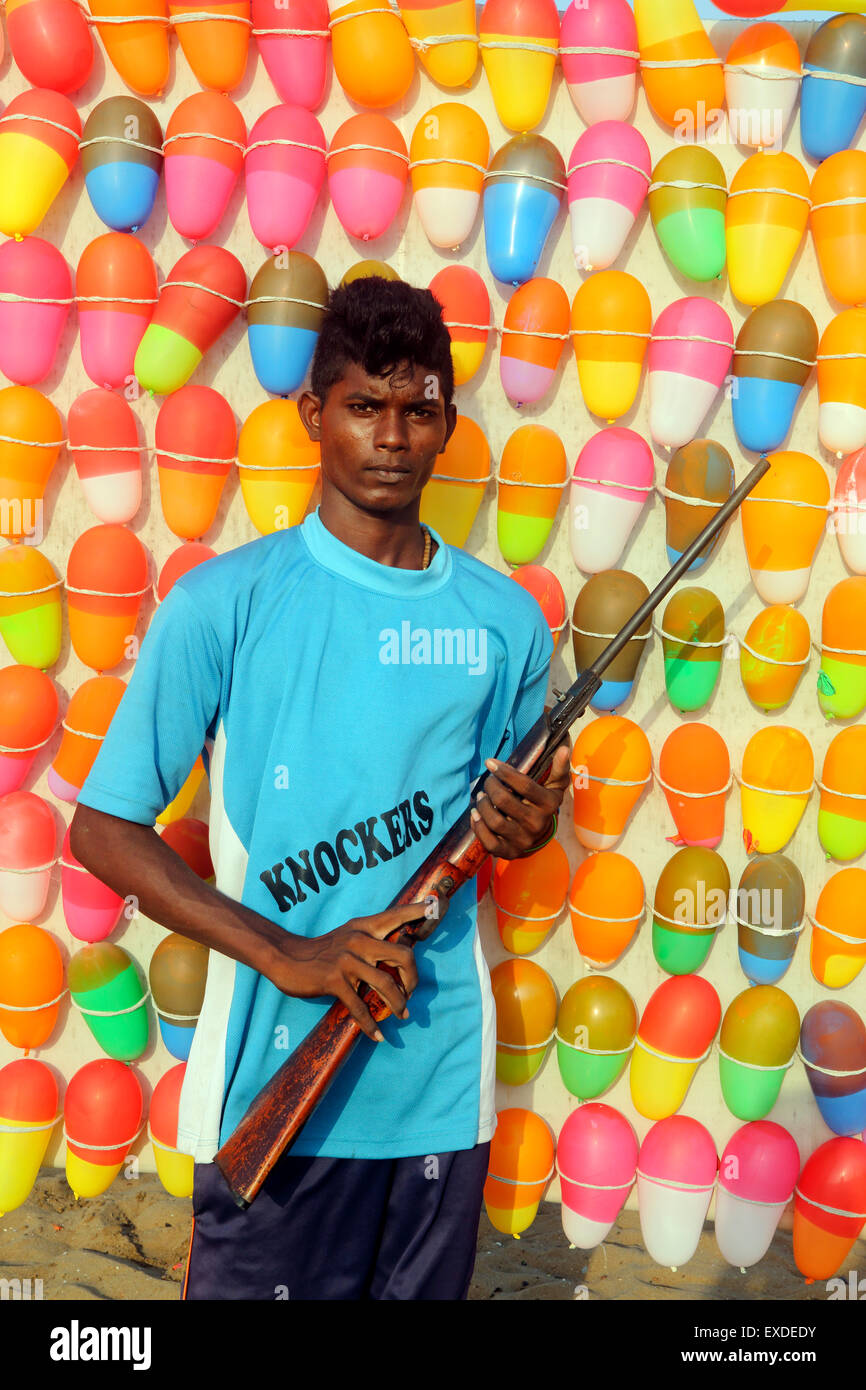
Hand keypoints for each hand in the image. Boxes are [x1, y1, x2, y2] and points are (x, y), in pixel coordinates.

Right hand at [264, 902, 427, 1041]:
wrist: (287, 957)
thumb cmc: (323, 950)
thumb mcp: (348, 935)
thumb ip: (372, 940)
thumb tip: (401, 956)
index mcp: (364, 926)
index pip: (396, 915)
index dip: (417, 911)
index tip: (436, 906)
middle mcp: (359, 939)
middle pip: (403, 955)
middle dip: (413, 979)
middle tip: (410, 993)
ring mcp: (347, 960)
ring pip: (386, 983)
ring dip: (398, 1004)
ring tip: (402, 1015)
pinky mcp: (334, 980)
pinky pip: (360, 1006)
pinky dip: (371, 1024)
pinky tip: (377, 1035)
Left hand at [470, 744, 571, 859]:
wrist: (541, 835)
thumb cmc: (544, 803)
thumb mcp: (554, 786)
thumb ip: (559, 767)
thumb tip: (564, 748)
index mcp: (548, 804)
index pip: (524, 785)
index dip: (505, 772)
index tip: (490, 762)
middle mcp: (537, 824)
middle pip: (505, 801)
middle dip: (491, 787)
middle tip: (488, 781)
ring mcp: (523, 840)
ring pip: (495, 821)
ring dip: (482, 805)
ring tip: (480, 796)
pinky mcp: (509, 852)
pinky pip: (488, 842)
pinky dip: (478, 827)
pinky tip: (475, 814)